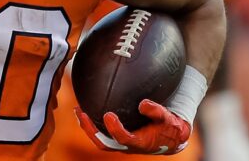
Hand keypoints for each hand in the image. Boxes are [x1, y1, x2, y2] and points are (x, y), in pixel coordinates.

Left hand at [75, 99, 190, 154]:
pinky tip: (86, 108)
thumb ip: (157, 111)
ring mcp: (120, 143)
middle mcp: (126, 145)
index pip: (123, 138)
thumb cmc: (169, 128)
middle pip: (103, 143)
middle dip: (90, 129)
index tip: (108, 115)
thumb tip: (142, 104)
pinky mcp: (117, 138)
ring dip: (87, 126)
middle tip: (81, 113)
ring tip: (78, 110)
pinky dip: (93, 123)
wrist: (170, 139)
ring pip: (100, 139)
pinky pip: (101, 133)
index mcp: (139, 142)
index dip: (115, 128)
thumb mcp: (168, 119)